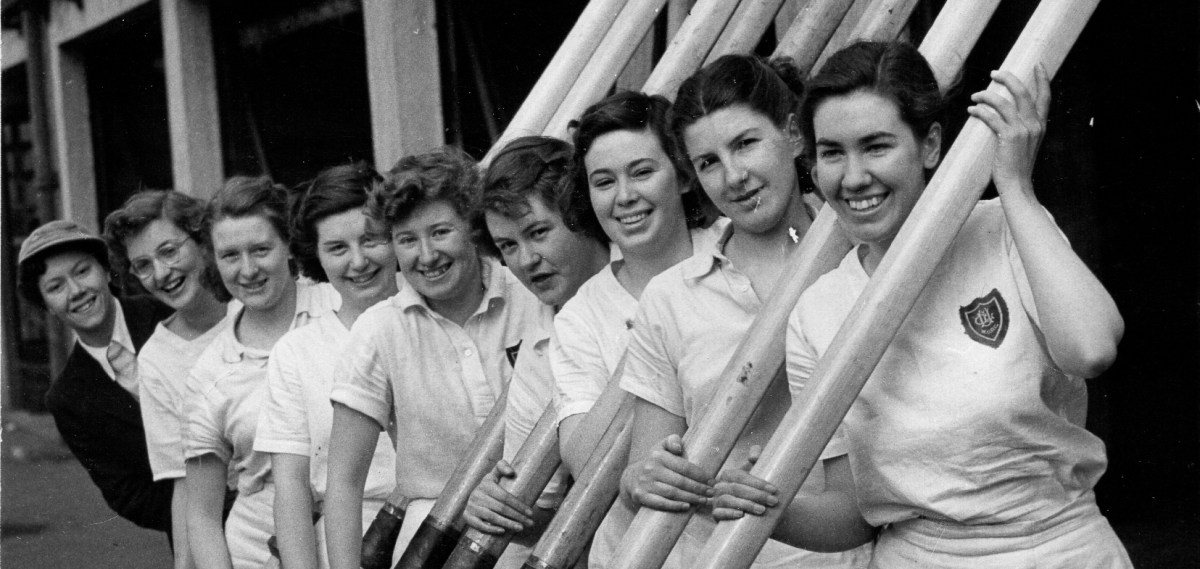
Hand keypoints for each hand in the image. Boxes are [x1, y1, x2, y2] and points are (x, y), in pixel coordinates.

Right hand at [462, 460, 533, 533]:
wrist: (472, 497)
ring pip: (492, 517)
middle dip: (517, 516)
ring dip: (508, 524)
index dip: (519, 505)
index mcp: (486, 484)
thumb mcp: (494, 474)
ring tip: (520, 528)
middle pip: (501, 508)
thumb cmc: (489, 486)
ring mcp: (471, 506)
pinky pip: (480, 525)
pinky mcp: (467, 517)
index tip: (530, 513)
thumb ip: (503, 467)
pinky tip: (503, 531)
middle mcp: (477, 495)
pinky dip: (491, 529)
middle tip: (530, 523)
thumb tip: (511, 472)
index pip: (505, 497)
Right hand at [621, 434, 713, 511]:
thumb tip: (679, 448)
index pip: (684, 466)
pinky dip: (674, 506)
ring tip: (704, 501)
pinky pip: (659, 503)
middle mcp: (651, 469)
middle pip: (680, 481)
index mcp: (659, 456)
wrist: (630, 478)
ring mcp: (645, 483)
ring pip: (672, 493)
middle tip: (712, 493)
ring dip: (691, 498)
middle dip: (699, 488)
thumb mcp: (661, 446)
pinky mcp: (640, 496)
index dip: (700, 475)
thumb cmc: (654, 462)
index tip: (712, 481)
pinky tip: (687, 507)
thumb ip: (672, 441)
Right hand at [712, 445, 778, 520]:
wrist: (749, 513)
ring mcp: (716, 500)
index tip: (774, 490)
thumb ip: (757, 458)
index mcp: (728, 474)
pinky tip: (741, 515)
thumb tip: (753, 457)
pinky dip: (729, 513)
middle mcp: (720, 486)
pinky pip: (718, 513)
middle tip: (773, 501)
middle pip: (736, 488)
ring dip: (746, 504)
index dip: (757, 483)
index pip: (742, 476)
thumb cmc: (753, 490)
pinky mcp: (715, 514)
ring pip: (727, 500)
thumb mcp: (754, 473)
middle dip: (757, 495)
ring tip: (762, 510)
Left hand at [967, 65, 1050, 194]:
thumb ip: (1022, 128)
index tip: (1038, 64)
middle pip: (1022, 92)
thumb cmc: (1017, 166)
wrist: (1017, 185)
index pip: (1045, 97)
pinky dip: (980, 110)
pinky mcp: (1008, 137)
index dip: (1042, 79)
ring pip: (1004, 102)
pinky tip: (972, 110)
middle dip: (1008, 78)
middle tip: (994, 72)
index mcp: (1040, 125)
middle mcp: (1034, 125)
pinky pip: (991, 117)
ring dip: (987, 95)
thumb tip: (1004, 114)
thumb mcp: (1026, 143)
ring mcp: (1022, 130)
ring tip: (975, 95)